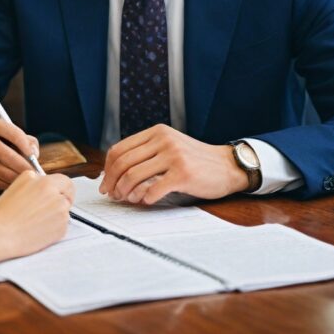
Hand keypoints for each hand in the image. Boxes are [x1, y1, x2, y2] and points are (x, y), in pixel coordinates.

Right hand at [0, 115, 39, 191]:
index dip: (26, 147)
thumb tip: (33, 155)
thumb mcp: (9, 133)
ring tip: (22, 179)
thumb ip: (26, 141)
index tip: (34, 158)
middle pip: (3, 155)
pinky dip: (1, 185)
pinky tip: (8, 184)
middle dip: (21, 166)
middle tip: (32, 173)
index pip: (13, 133)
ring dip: (12, 178)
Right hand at [0, 171, 73, 258]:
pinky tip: (38, 229)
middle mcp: (56, 196)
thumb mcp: (19, 184)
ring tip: (36, 221)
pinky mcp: (61, 229)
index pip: (66, 181)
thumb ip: (37, 180)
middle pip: (67, 195)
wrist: (0, 235)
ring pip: (65, 211)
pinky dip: (54, 228)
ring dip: (56, 215)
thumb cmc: (4, 212)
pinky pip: (62, 226)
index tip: (58, 193)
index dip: (62, 188)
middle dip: (61, 200)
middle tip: (47, 208)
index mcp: (45, 182)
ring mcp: (61, 213)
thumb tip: (47, 182)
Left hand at [100, 124, 250, 204]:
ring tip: (128, 199)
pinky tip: (146, 201)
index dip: (108, 169)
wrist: (227, 166)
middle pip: (123, 162)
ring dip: (126, 192)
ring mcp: (173, 156)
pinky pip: (153, 189)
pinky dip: (145, 198)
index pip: (120, 149)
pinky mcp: (183, 174)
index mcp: (157, 132)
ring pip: (134, 176)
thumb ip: (146, 153)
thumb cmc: (195, 160)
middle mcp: (164, 140)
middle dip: (112, 182)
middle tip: (112, 195)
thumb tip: (114, 173)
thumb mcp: (169, 147)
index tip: (106, 183)